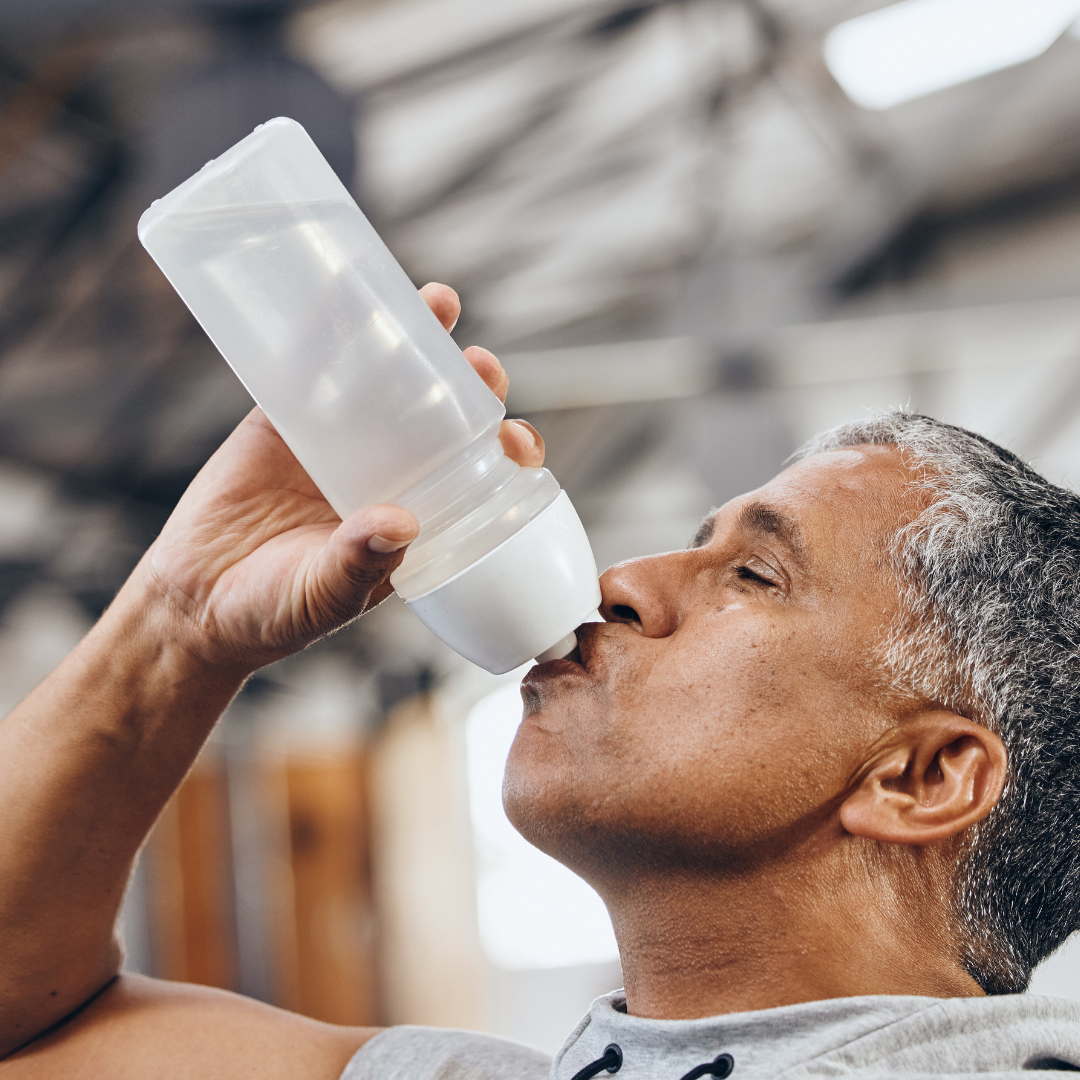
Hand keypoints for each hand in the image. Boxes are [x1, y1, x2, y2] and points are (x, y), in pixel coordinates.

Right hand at [134, 283, 543, 673]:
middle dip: (471, 386)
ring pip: (386, 380)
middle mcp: (386, 473)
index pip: (476, 475)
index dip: (504, 452)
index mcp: (415, 517)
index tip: (516, 442)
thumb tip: (401, 524)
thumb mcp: (323, 596)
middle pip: (443, 416)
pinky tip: (348, 293)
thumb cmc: (273, 613)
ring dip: (415, 340)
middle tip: (481, 366)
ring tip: (439, 303)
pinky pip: (310, 369)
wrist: (193, 603)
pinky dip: (328, 331)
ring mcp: (337, 442)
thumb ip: (359, 564)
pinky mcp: (282, 421)